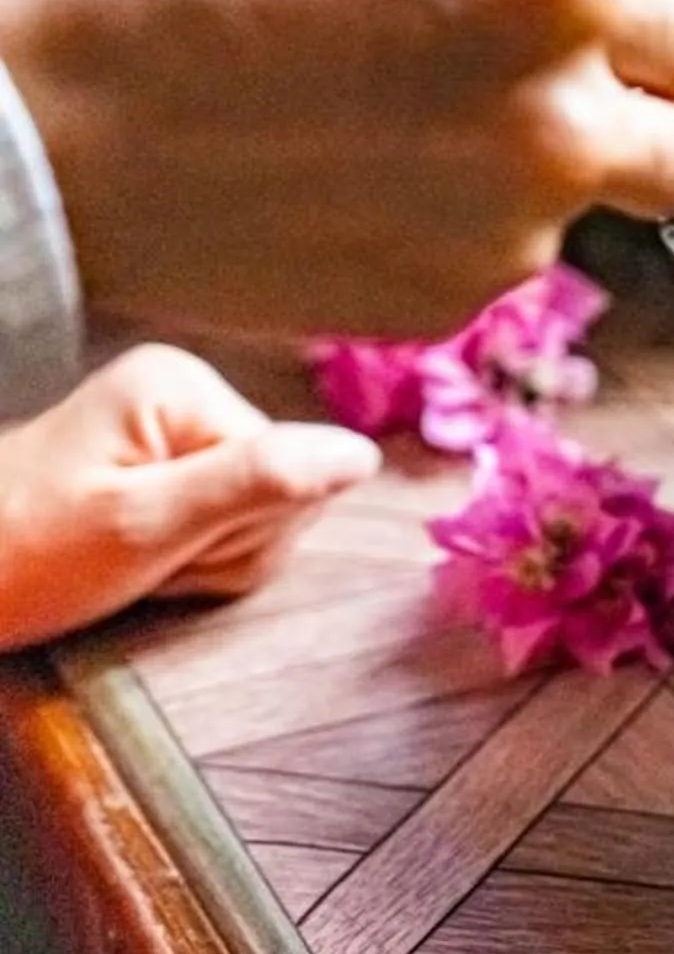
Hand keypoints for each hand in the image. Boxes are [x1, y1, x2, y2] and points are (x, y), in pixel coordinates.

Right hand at [0, 0, 673, 338]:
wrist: (21, 113)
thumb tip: (545, 22)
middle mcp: (559, 113)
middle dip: (651, 143)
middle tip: (585, 125)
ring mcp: (507, 226)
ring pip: (571, 217)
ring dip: (519, 187)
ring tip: (374, 136)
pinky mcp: (442, 306)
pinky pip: (484, 268)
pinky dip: (441, 239)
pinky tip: (335, 194)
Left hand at [0, 345, 379, 650]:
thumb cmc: (24, 559)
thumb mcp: (144, 527)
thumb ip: (259, 483)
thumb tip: (361, 455)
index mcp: (183, 387)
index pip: (292, 471)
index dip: (245, 530)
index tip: (165, 550)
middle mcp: (186, 394)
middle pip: (284, 490)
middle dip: (227, 547)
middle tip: (148, 563)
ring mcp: (175, 431)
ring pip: (264, 517)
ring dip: (209, 562)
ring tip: (134, 566)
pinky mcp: (165, 467)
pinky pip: (230, 524)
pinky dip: (193, 562)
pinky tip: (141, 564)